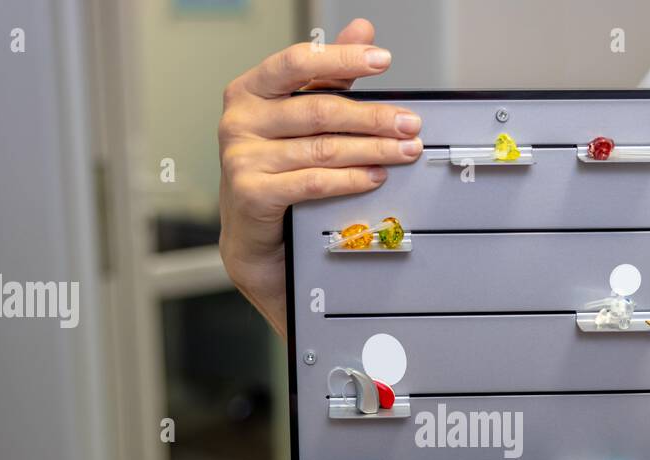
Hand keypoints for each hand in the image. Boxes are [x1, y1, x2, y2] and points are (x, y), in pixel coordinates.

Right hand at [217, 18, 423, 334]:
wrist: (253, 238)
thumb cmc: (275, 172)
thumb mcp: (299, 119)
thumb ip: (329, 77)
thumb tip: (362, 30)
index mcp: (248, 92)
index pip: (298, 63)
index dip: (342, 58)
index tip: (382, 60)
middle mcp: (239, 121)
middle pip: (319, 111)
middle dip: (373, 117)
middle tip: (409, 123)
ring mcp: (242, 159)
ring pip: (323, 149)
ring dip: (372, 150)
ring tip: (404, 151)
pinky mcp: (253, 194)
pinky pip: (314, 182)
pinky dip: (351, 179)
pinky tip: (375, 176)